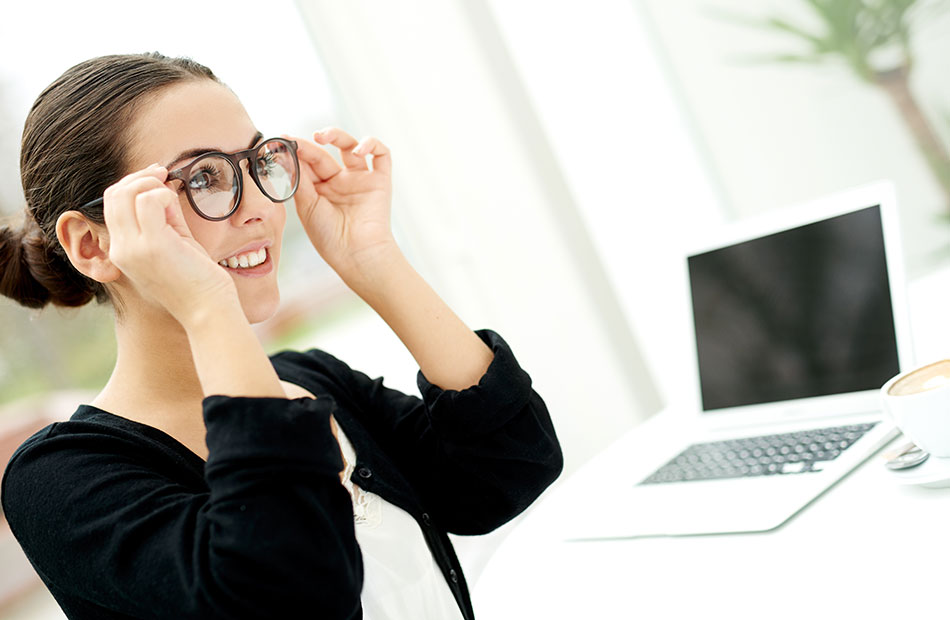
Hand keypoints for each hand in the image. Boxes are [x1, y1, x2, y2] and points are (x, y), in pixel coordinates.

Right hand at [103, 164, 237, 325]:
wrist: (208, 309)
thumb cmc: (196, 277)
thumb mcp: (175, 240)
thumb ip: (165, 214)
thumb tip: (162, 184)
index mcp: (121, 250)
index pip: (112, 203)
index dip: (132, 183)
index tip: (158, 177)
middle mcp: (120, 250)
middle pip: (113, 194)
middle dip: (139, 177)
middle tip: (164, 175)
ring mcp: (133, 248)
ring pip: (126, 193)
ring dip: (150, 184)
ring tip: (170, 195)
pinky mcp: (153, 245)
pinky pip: (149, 201)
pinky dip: (163, 195)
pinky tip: (175, 209)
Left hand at [287, 128, 394, 277]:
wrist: (356, 255)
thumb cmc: (330, 238)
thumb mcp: (306, 205)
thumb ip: (300, 178)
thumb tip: (288, 152)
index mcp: (321, 191)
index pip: (307, 163)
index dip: (296, 151)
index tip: (281, 141)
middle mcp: (340, 183)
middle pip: (325, 154)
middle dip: (310, 145)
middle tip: (296, 141)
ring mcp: (360, 180)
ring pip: (351, 147)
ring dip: (337, 135)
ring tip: (323, 136)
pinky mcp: (380, 181)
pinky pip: (382, 155)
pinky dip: (372, 144)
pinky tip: (358, 149)